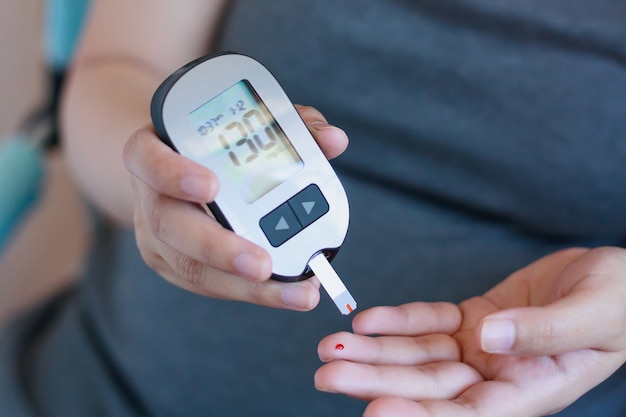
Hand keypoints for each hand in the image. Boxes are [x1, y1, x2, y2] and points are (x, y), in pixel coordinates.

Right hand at [123, 105, 347, 309]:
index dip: (172, 173)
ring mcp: (156, 237)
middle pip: (170, 226)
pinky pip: (208, 285)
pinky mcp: (173, 265)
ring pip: (191, 268)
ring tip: (295, 293)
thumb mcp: (245, 124)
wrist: (172, 168)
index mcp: (155, 151)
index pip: (146, 158)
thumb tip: (334, 140)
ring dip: (246, 287)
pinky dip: (250, 292)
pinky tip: (286, 293)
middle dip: (220, 249)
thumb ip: (288, 126)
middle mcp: (150, 198)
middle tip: (263, 265)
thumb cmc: (213, 146)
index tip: (211, 185)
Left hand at [315, 247, 625, 415]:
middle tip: (328, 374)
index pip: (468, 415)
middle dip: (376, 380)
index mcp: (531, 390)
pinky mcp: (474, 320)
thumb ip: (545, 332)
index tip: (377, 410)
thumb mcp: (593, 315)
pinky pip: (430, 322)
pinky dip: (398, 320)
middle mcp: (498, 375)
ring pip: (418, 355)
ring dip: (375, 351)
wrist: (615, 277)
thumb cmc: (619, 300)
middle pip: (427, 385)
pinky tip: (368, 320)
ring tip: (333, 347)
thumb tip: (492, 341)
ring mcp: (482, 348)